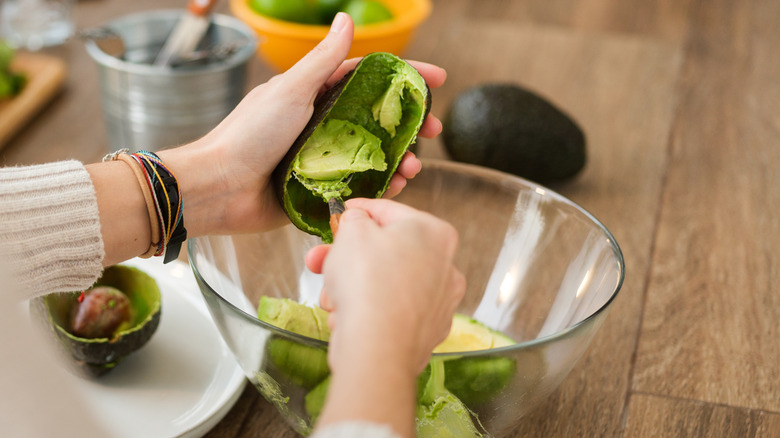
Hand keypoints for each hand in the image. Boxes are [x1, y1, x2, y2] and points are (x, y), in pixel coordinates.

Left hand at [160, 13, 445, 236]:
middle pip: (379, 120)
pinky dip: (382, 187)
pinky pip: (360, 186)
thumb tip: (346, 18)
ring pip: (375, 155)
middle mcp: (324, 125)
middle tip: (435, 132)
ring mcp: (324, 158)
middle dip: (411, 125)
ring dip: (401, 159)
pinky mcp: (321, 189)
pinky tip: (396, 188)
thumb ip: (323, 60)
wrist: (219, 188)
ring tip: (414, 167)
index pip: (370, 79)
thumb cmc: (249, 135)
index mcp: (317, 95)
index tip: (438, 80)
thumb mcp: (290, 90)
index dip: (406, 78)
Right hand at [305, 198, 464, 374]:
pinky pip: (388, 312)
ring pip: (384, 284)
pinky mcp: (426, 332)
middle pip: (386, 252)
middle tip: (319, 260)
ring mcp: (438, 303)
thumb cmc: (368, 282)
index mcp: (434, 232)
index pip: (389, 212)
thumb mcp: (352, 231)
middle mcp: (445, 267)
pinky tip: (347, 316)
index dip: (358, 211)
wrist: (377, 347)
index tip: (341, 214)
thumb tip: (358, 222)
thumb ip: (355, 219)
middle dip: (346, 257)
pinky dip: (367, 312)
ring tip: (332, 297)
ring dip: (352, 287)